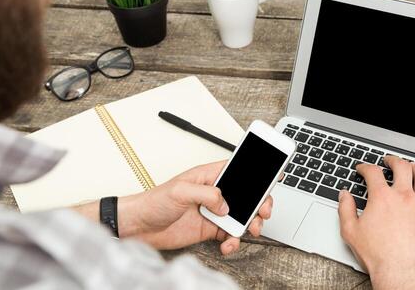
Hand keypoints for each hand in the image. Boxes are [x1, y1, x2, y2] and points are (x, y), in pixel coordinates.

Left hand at [118, 161, 272, 254]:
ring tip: (249, 230)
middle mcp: (215, 193)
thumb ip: (207, 194)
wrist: (141, 227)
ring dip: (249, 224)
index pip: (239, 170)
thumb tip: (226, 204)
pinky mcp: (210, 229)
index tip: (273, 175)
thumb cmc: (154, 201)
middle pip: (247, 195)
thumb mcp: (180, 191)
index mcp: (209, 176)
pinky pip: (230, 235)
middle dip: (259, 203)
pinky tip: (228, 245)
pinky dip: (233, 242)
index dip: (257, 172)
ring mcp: (214, 212)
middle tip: (263, 212)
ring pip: (242, 216)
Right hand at [337, 156, 414, 289]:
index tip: (363, 168)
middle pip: (402, 168)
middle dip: (394, 160)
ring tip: (413, 166)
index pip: (373, 173)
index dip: (365, 167)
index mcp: (382, 198)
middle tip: (389, 160)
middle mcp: (404, 198)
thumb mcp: (350, 231)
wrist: (403, 274)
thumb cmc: (379, 256)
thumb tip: (344, 196)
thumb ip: (345, 209)